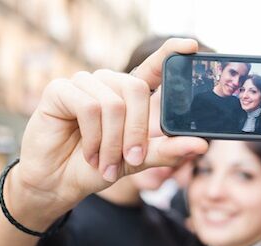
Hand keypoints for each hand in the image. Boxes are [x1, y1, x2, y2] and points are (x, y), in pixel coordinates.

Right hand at [6, 39, 208, 229]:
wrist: (60, 183)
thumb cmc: (98, 169)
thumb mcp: (137, 162)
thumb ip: (167, 151)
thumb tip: (201, 145)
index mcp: (129, 96)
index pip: (153, 67)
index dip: (170, 54)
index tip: (191, 46)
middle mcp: (108, 84)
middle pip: (135, 90)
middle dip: (136, 132)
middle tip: (130, 160)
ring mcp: (83, 83)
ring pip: (112, 103)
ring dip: (111, 142)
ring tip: (104, 163)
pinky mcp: (60, 89)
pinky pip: (88, 106)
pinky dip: (92, 137)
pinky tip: (88, 154)